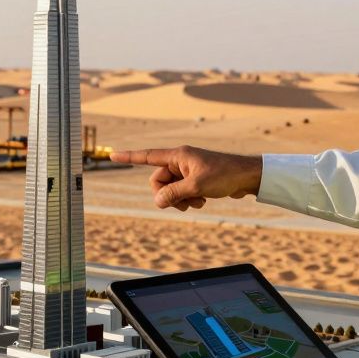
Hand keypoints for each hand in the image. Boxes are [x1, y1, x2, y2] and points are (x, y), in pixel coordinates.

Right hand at [109, 145, 261, 210]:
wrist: (246, 177)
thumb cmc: (224, 175)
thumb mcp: (196, 187)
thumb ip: (173, 194)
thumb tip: (157, 201)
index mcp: (178, 155)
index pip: (148, 156)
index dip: (129, 157)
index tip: (112, 155)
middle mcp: (180, 161)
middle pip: (158, 181)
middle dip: (167, 195)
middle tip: (183, 202)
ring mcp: (187, 171)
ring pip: (170, 190)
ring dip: (180, 200)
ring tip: (197, 201)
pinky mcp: (194, 180)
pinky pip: (181, 193)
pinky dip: (189, 200)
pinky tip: (203, 200)